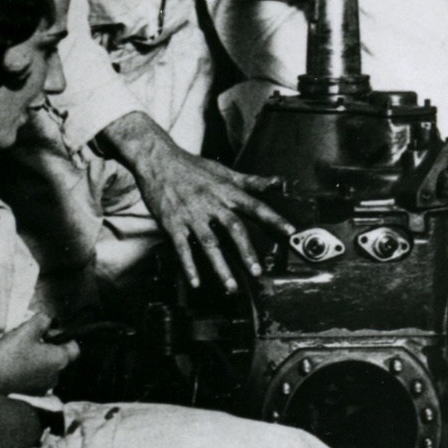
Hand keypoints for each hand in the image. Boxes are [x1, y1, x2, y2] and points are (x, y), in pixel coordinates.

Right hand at [0, 310, 81, 396]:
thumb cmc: (11, 355)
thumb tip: (48, 320)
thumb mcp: (26, 330)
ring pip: (47, 366)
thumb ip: (42, 320)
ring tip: (21, 352)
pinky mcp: (34, 393)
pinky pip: (38, 377)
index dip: (61, 335)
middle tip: (29, 339)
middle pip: (59, 355)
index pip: (74, 346)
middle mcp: (57, 375)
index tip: (45, 331)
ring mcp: (46, 386)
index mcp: (60, 359)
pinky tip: (17, 365)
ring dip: (38, 357)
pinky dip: (31, 370)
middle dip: (47, 345)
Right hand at [99, 114, 293, 290]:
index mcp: (227, 192)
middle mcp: (211, 204)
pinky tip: (196, 282)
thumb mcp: (224, 172)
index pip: (255, 206)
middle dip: (247, 251)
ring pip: (209, 243)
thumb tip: (278, 183)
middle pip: (234, 228)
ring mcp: (191, 215)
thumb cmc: (193, 168)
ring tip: (231, 287)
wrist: (158, 160)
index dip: (273, 219)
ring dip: (220, 266)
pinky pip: (181, 247)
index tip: (289, 232)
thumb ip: (251, 182)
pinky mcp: (172, 223)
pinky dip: (188, 265)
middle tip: (257, 271)